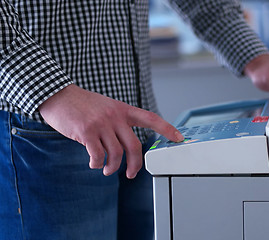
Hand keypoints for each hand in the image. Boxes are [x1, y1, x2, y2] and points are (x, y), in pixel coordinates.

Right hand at [39, 84, 183, 178]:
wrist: (58, 95)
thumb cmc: (83, 104)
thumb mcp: (107, 106)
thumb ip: (119, 122)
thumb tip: (126, 146)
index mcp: (123, 110)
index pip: (151, 119)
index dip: (167, 129)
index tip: (179, 137)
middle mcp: (115, 116)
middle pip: (134, 146)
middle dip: (135, 164)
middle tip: (131, 173)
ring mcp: (101, 124)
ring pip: (116, 154)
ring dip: (112, 167)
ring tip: (105, 169)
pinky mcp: (87, 132)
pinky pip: (97, 155)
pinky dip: (96, 163)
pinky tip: (93, 163)